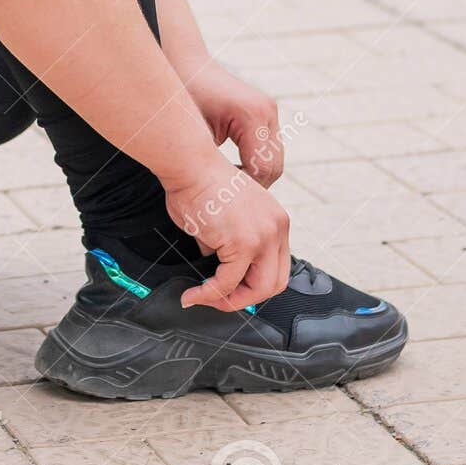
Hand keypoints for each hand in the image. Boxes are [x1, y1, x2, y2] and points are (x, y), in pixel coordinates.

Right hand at [161, 156, 291, 312]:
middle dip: (245, 298)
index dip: (255, 282)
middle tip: (220, 300)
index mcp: (275, 219)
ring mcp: (263, 237)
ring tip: (205, 299)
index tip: (233, 287)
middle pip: (274, 283)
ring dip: (228, 301)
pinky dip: (209, 294)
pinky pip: (226, 282)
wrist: (189, 163)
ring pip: (256, 289)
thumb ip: (228, 239)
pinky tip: (194, 294)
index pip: (277, 265)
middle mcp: (276, 228)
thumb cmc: (198, 180)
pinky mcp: (242, 244)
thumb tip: (214, 260)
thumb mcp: (225, 213)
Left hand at [181, 61, 284, 187]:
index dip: (245, 186)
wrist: (188, 65)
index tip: (223, 194)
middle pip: (273, 166)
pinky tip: (235, 166)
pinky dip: (257, 161)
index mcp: (252, 114)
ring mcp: (270, 112)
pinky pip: (270, 149)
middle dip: (253, 184)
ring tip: (230, 180)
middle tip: (228, 192)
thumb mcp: (196, 132)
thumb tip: (222, 196)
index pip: (261, 168)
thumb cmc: (186, 96)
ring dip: (256, 174)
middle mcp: (267, 112)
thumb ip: (212, 161)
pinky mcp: (267, 114)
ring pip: (275, 160)